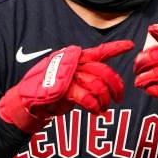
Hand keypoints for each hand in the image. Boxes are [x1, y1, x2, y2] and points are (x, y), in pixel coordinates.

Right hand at [0, 40, 134, 131]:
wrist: (26, 101)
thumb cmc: (49, 91)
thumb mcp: (69, 81)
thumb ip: (85, 77)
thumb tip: (106, 84)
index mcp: (74, 58)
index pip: (99, 51)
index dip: (115, 48)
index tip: (130, 45)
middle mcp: (72, 63)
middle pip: (104, 72)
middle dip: (116, 87)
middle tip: (119, 98)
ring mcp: (67, 75)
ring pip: (97, 85)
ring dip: (104, 100)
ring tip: (103, 109)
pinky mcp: (63, 89)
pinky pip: (86, 97)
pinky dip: (94, 106)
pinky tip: (95, 111)